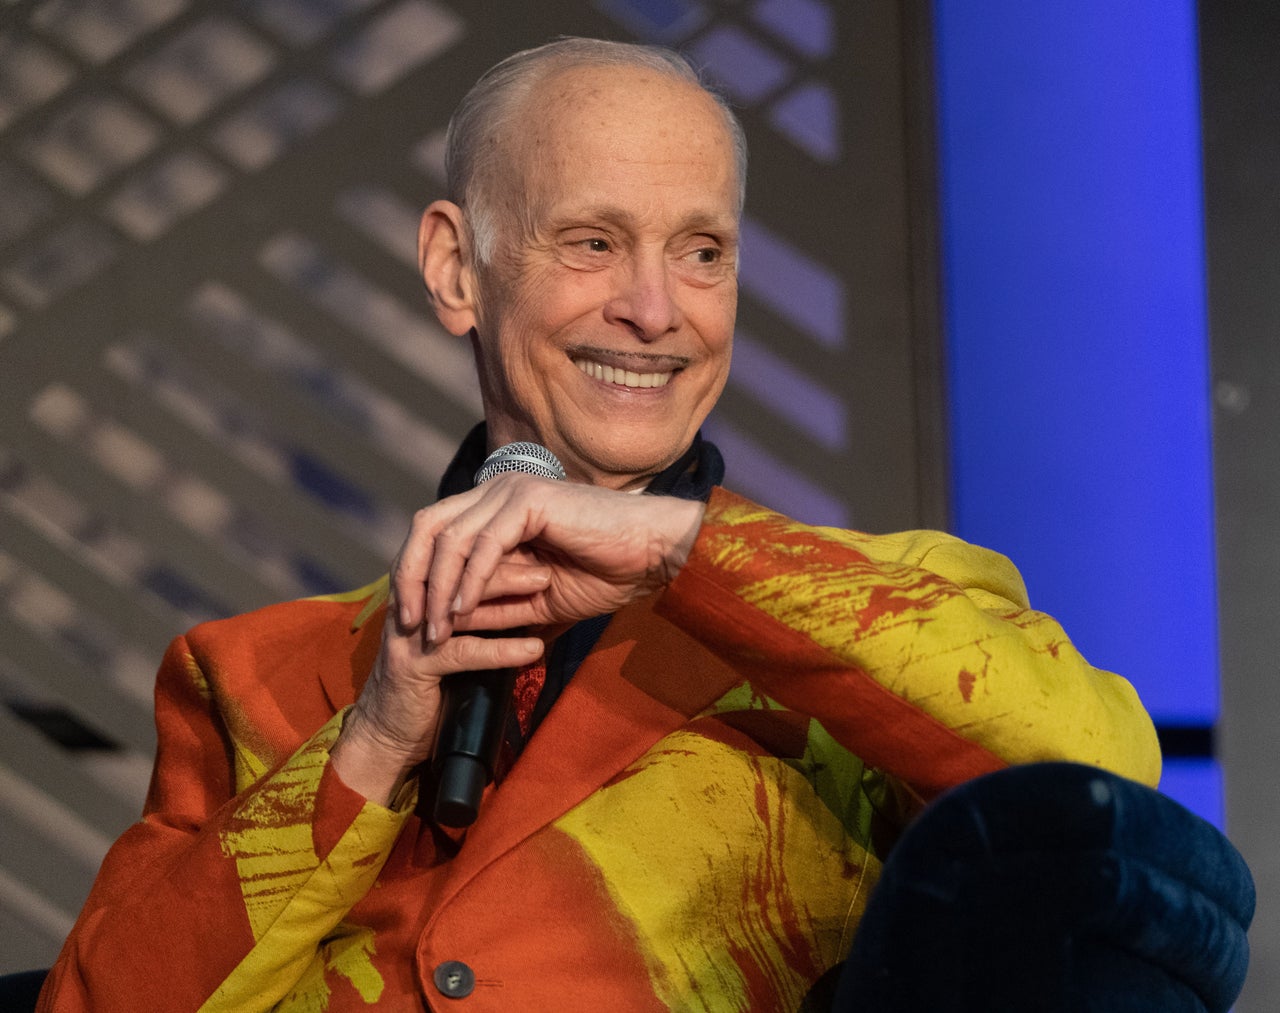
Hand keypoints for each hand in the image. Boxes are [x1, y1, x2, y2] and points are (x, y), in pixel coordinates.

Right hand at [331, 560, 549, 804]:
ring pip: (462, 604)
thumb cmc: (428, 684)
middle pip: (459, 567)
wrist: (386, 735)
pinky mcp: (413, 666)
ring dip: (509, 594)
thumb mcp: (454, 637)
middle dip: (506, 558)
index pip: (456, 551)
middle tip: (548, 556)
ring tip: (547, 585)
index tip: (537, 535)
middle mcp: (409, 601)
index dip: (495, 541)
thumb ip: (479, 612)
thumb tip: (526, 586)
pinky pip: (464, 652)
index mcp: (417, 587)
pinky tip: (533, 648)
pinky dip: (501, 650)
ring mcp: (408, 633)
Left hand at [391, 474, 705, 643]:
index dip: (415, 574)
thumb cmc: (604, 572)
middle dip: (411, 578)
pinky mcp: (528, 499)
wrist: (651, 554)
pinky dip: (469, 582)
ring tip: (435, 632)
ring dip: (438, 589)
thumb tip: (446, 623)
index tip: (411, 621)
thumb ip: (491, 603)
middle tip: (408, 625)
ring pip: (451, 538)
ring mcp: (511, 490)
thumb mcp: (533, 598)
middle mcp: (497, 489)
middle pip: (427, 527)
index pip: (434, 532)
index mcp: (495, 505)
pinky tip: (462, 612)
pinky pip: (484, 545)